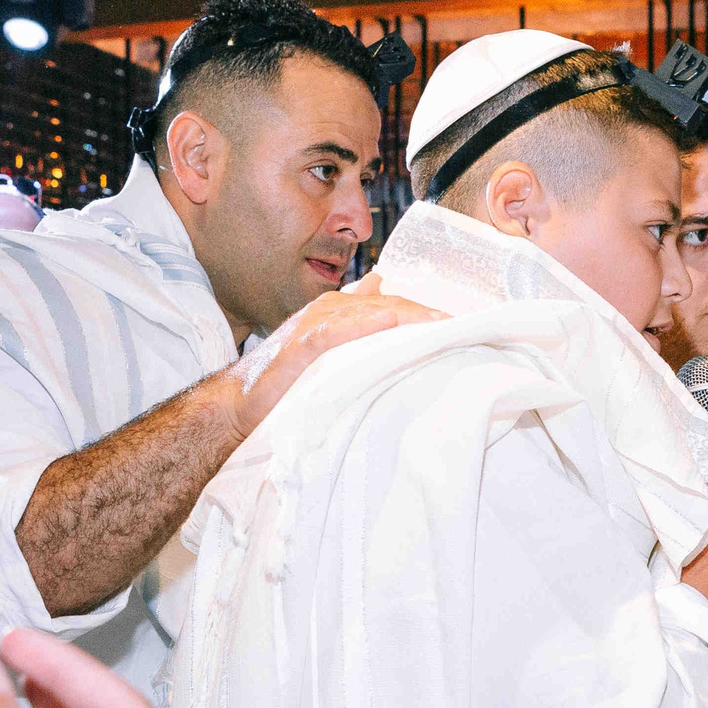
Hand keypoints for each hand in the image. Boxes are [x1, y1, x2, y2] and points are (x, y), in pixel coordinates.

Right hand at [234, 272, 444, 436]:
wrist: (241, 404)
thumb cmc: (288, 383)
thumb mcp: (333, 356)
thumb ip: (361, 338)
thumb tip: (395, 327)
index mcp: (341, 310)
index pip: (396, 303)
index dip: (428, 311)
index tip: (463, 322)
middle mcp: (331, 309)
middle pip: (392, 304)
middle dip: (428, 314)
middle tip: (466, 325)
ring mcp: (316, 323)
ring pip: (371, 312)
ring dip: (408, 316)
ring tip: (442, 322)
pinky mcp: (303, 345)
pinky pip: (338, 330)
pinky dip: (364, 324)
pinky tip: (389, 320)